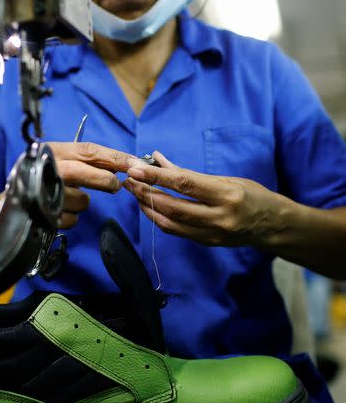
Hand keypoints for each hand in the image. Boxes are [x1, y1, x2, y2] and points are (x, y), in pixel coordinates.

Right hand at [49, 141, 136, 227]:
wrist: (14, 200)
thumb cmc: (44, 176)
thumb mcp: (63, 161)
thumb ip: (89, 163)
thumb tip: (123, 166)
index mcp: (55, 151)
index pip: (89, 151)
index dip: (115, 157)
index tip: (136, 163)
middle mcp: (48, 169)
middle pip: (83, 173)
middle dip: (104, 180)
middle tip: (115, 185)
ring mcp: (44, 192)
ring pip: (82, 200)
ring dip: (82, 202)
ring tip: (67, 198)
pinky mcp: (44, 213)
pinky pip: (73, 218)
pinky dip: (71, 217)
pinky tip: (59, 210)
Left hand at [123, 150, 282, 246]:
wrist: (273, 225)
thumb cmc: (251, 195)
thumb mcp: (225, 179)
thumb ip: (190, 173)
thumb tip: (157, 159)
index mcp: (227, 195)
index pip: (184, 184)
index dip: (156, 176)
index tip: (135, 168)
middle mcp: (220, 217)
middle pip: (173, 206)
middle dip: (146, 192)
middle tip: (129, 180)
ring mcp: (213, 234)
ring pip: (170, 223)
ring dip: (148, 207)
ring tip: (135, 193)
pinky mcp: (208, 243)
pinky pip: (177, 231)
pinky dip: (160, 218)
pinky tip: (151, 206)